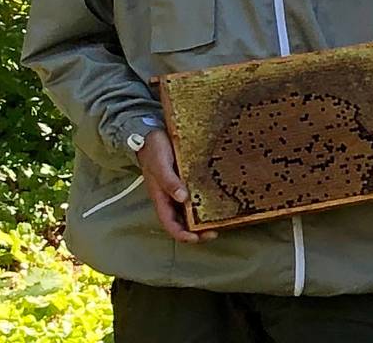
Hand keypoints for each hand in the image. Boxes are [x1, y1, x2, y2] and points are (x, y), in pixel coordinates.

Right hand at [135, 129, 209, 243]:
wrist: (152, 133)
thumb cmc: (153, 149)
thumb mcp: (160, 165)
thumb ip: (169, 181)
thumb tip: (182, 198)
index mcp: (161, 198)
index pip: (170, 225)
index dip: (183, 235)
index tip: (198, 238)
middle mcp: (170, 198)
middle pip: (182, 222)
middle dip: (197, 231)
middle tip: (215, 232)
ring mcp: (178, 190)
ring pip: (190, 211)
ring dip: (202, 219)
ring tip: (220, 219)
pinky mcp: (186, 181)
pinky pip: (196, 196)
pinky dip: (205, 202)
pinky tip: (218, 200)